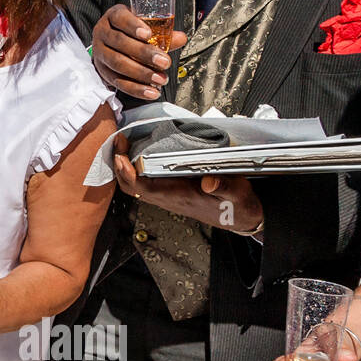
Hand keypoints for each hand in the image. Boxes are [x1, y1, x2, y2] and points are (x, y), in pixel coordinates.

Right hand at [91, 4, 187, 98]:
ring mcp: (101, 53)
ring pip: (117, 64)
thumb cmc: (129, 31)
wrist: (111, 44)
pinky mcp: (103, 72)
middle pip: (120, 42)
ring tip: (160, 78)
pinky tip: (151, 92)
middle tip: (164, 61)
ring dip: (141, 73)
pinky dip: (136, 89)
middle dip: (143, 53)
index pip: (120, 18)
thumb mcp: (143, 25)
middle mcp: (103, 34)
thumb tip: (180, 38)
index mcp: (113, 17)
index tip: (148, 34)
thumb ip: (162, 32)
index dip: (133, 26)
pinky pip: (118, 82)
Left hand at [113, 134, 262, 231]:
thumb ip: (224, 187)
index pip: (144, 187)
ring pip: (135, 184)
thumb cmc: (237, 206)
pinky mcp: (170, 192)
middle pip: (131, 186)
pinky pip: (144, 182)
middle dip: (119, 166)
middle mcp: (168, 197)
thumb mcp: (237, 195)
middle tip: (118, 142)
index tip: (121, 156)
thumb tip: (209, 182)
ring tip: (123, 143)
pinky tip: (136, 153)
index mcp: (179, 197)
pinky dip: (134, 168)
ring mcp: (167, 195)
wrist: (241, 218)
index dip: (128, 173)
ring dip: (124, 166)